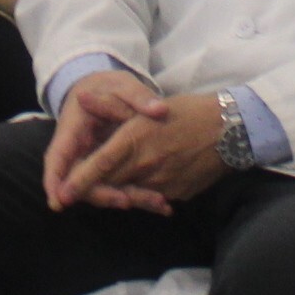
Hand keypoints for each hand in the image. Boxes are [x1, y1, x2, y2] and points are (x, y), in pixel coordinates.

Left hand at [45, 69, 230, 214]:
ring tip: (116, 186)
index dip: (79, 182)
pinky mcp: (177, 193)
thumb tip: (82, 97)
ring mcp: (163, 183)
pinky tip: (146, 183)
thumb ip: (110, 106)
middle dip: (96, 189)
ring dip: (120, 190)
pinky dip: (144, 191)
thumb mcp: (147, 105)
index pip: (99, 166)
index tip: (62, 195)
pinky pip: (153, 196)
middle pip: (111, 183)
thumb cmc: (189, 111)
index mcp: (136, 140)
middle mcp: (146, 165)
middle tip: (80, 191)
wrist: (232, 130)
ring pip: (130, 192)